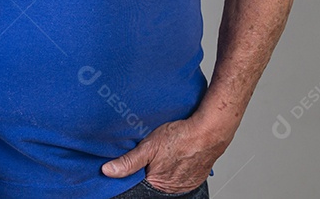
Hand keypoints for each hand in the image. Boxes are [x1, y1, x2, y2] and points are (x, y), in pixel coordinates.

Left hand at [101, 116, 231, 193]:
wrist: (210, 131)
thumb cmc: (182, 136)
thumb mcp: (150, 145)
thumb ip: (129, 161)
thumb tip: (109, 171)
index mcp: (157, 183)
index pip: (139, 185)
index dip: (136, 174)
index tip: (138, 163)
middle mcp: (172, 189)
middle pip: (154, 182)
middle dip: (150, 171)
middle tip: (154, 156)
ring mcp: (185, 185)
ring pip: (168, 180)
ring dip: (164, 170)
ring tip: (166, 155)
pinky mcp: (195, 178)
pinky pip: (181, 177)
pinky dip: (177, 169)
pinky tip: (177, 156)